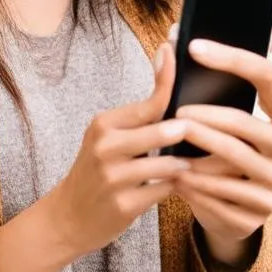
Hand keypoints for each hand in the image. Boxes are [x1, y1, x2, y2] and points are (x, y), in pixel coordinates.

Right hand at [46, 43, 190, 259]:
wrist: (67, 217)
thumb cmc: (97, 172)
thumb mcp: (108, 139)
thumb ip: (138, 120)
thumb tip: (171, 88)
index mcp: (104, 125)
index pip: (148, 102)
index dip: (168, 80)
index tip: (179, 55)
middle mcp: (105, 147)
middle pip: (161, 131)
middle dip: (186, 132)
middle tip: (203, 134)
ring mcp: (113, 177)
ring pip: (167, 164)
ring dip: (183, 164)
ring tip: (188, 164)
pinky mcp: (123, 205)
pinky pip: (164, 190)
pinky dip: (174, 187)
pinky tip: (176, 187)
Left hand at [172, 34, 271, 270]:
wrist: (225, 206)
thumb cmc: (218, 148)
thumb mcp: (218, 115)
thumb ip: (207, 79)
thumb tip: (175, 36)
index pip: (268, 76)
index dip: (234, 59)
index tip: (195, 47)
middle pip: (250, 126)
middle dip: (210, 118)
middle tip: (176, 115)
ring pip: (233, 163)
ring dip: (197, 153)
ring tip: (168, 146)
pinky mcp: (255, 215)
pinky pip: (221, 197)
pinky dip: (195, 186)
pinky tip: (175, 177)